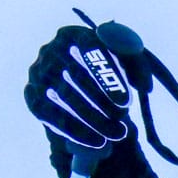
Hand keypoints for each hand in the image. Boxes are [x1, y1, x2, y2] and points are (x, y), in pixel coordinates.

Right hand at [24, 25, 134, 177]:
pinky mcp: (32, 96)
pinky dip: (76, 132)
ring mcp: (38, 74)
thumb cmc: (102, 70)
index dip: (109, 75)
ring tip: (116, 135)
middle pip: (77, 77)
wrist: (73, 85)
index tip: (126, 102)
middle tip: (123, 124)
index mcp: (73, 34)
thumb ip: (137, 67)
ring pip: (66, 99)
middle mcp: (50, 50)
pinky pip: (52, 116)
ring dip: (93, 121)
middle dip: (103, 104)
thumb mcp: (122, 61)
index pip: (90, 49)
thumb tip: (145, 85)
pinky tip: (97, 142)